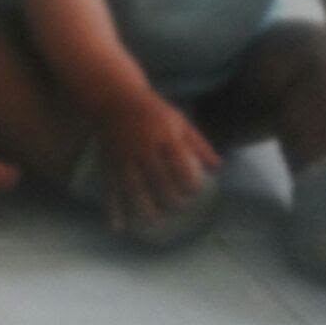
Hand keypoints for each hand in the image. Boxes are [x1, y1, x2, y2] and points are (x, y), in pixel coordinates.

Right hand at [94, 92, 220, 230]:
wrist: (113, 97)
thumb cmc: (152, 110)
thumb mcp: (178, 120)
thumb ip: (198, 143)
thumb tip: (218, 167)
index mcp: (163, 135)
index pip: (179, 165)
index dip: (188, 182)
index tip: (193, 191)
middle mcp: (142, 147)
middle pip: (158, 179)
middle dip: (170, 198)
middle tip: (178, 207)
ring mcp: (123, 156)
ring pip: (133, 187)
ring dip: (143, 208)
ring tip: (154, 222)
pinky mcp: (107, 162)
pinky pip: (109, 187)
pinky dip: (112, 209)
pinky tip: (118, 227)